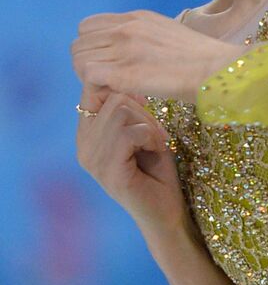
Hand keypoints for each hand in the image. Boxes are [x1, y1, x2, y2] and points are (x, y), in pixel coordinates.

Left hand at [70, 9, 237, 102]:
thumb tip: (134, 50)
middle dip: (87, 63)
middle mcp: (127, 28)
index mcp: (137, 18)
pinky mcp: (127, 72)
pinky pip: (89, 74)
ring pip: (79, 59)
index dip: (92, 47)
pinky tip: (116, 95)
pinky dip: (95, 87)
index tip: (107, 64)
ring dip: (90, 77)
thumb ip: (146, 37)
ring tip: (112, 89)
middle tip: (107, 81)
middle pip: (79, 43)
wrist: (220, 69)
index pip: (88, 26)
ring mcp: (125, 49)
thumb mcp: (171, 34)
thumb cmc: (204, 59)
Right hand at [75, 80, 196, 245]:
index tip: (146, 107)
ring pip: (120, 111)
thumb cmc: (158, 169)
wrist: (167, 213)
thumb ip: (128, 105)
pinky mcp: (108, 172)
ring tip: (157, 142)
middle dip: (143, 109)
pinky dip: (151, 136)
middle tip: (157, 133)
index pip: (93, 85)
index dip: (124, 87)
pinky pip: (129, 133)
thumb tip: (124, 71)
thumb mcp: (143, 128)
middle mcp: (82, 144)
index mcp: (87, 132)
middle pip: (111, 95)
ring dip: (149, 123)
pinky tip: (158, 150)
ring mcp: (92, 159)